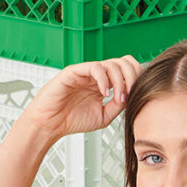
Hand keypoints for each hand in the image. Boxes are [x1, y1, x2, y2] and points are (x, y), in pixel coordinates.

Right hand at [21, 57, 143, 142]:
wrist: (50, 124)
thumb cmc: (72, 120)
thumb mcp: (104, 116)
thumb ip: (118, 106)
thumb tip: (131, 95)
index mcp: (104, 83)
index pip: (126, 70)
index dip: (135, 78)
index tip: (136, 94)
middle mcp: (96, 75)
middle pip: (123, 62)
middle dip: (131, 76)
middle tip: (129, 93)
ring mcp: (85, 72)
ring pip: (111, 64)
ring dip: (119, 81)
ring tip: (117, 97)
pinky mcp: (74, 71)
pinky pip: (94, 67)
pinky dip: (104, 79)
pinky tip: (104, 93)